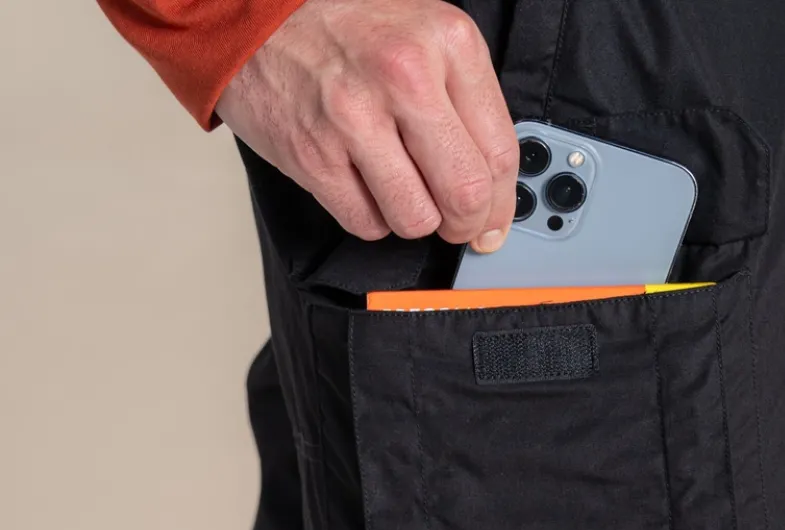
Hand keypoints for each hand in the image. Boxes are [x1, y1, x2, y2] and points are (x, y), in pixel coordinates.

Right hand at [216, 0, 517, 251]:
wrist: (253, 18)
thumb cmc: (347, 32)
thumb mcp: (426, 39)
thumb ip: (467, 106)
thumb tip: (495, 191)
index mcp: (448, 42)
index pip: (500, 153)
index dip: (502, 204)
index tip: (494, 221)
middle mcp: (405, 76)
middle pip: (466, 195)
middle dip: (465, 225)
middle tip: (455, 224)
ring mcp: (355, 119)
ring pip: (417, 220)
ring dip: (414, 220)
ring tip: (401, 192)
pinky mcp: (314, 156)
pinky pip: (367, 224)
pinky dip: (371, 218)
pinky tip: (363, 185)